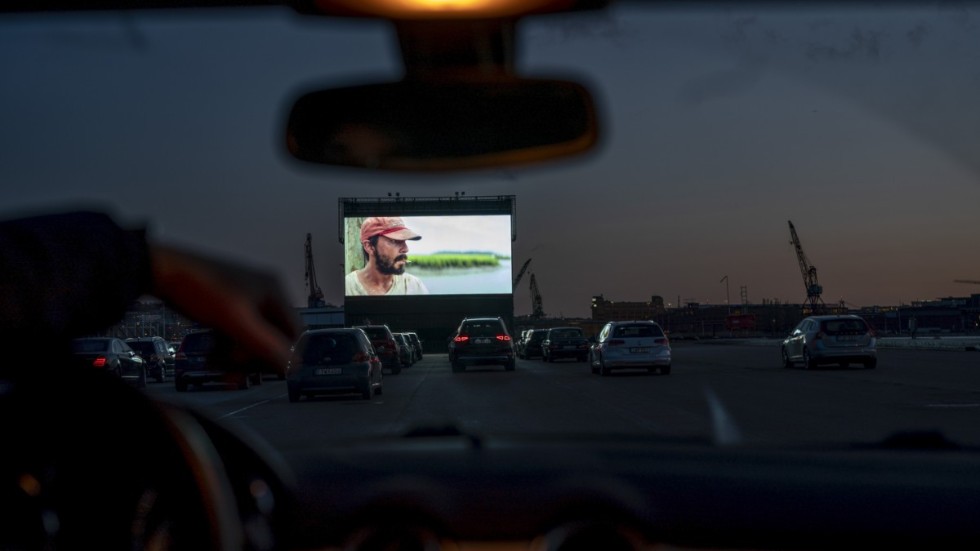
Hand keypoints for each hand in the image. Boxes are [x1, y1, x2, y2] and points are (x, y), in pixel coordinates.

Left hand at [150, 244, 301, 369]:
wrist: (159, 269)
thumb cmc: (201, 289)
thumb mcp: (237, 320)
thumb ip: (266, 344)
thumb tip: (294, 367)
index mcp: (275, 292)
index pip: (294, 333)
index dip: (283, 355)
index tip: (263, 373)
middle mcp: (264, 294)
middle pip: (272, 337)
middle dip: (254, 358)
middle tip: (233, 373)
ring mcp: (245, 299)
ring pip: (252, 338)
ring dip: (237, 357)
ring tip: (218, 367)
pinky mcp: (226, 306)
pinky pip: (236, 333)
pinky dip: (226, 347)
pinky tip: (212, 357)